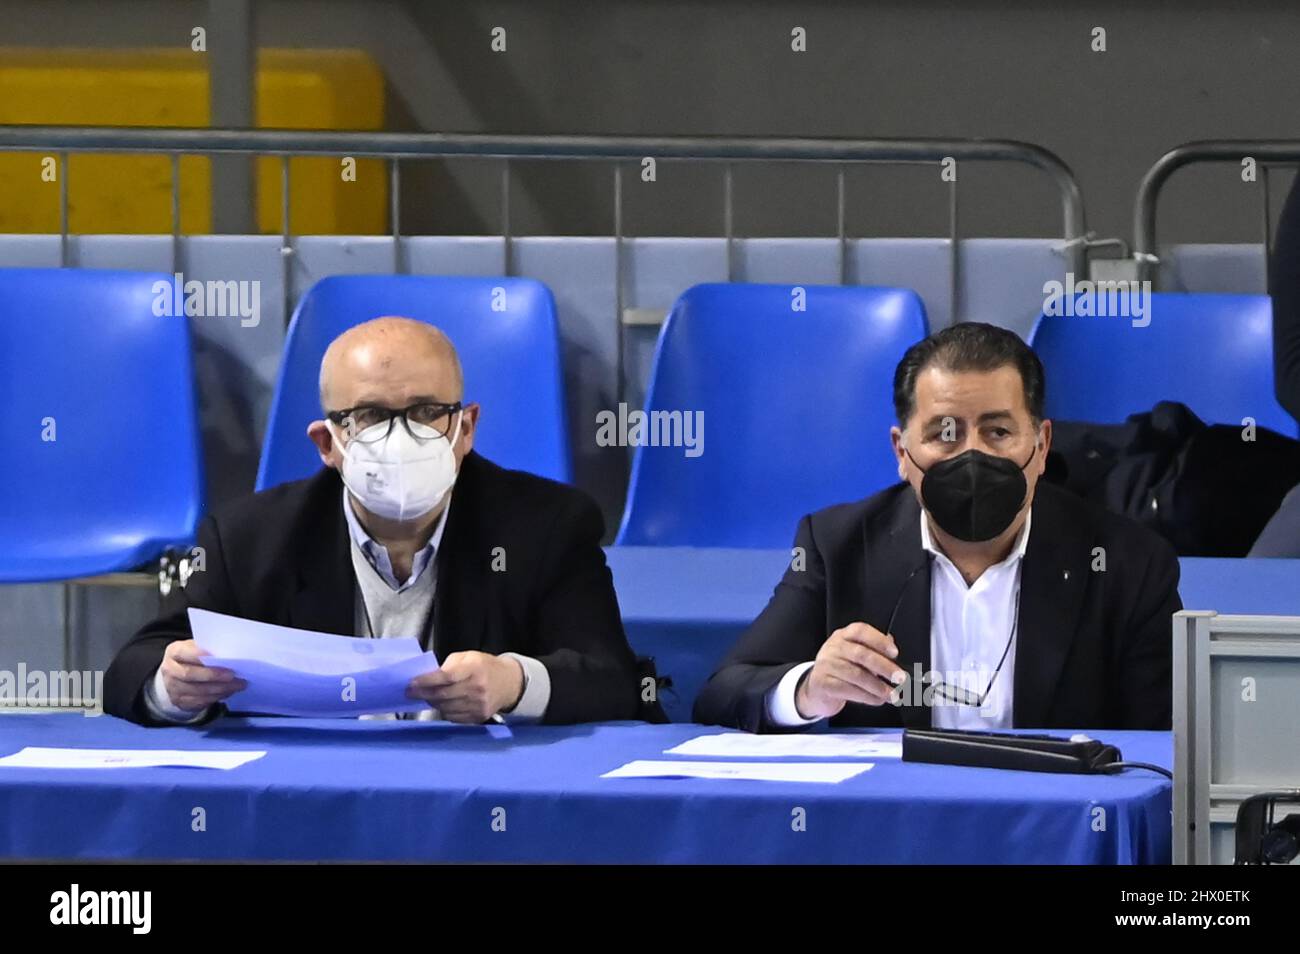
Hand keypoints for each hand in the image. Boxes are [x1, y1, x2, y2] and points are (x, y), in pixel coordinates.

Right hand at [159, 639, 246, 712]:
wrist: (176, 677)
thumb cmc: (192, 658)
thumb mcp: (195, 648)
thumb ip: (207, 649)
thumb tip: (227, 653)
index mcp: (174, 652)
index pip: (183, 652)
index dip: (197, 655)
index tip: (215, 656)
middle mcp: (170, 670)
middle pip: (189, 674)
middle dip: (213, 675)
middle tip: (232, 675)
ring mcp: (173, 688)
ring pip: (197, 690)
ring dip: (220, 688)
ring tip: (237, 684)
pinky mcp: (180, 702)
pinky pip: (200, 701)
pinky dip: (217, 697)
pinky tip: (228, 691)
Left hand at [406, 651, 523, 722]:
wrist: (509, 683)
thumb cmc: (485, 667)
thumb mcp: (468, 656)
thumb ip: (449, 665)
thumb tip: (428, 678)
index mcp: (474, 668)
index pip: (446, 677)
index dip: (427, 682)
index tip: (412, 683)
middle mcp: (477, 688)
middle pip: (443, 695)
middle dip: (423, 694)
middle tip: (410, 692)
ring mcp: (479, 705)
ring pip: (446, 708)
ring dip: (432, 703)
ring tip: (427, 696)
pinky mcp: (479, 717)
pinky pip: (453, 717)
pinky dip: (444, 711)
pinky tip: (442, 703)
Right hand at [794, 622, 907, 719]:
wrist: (816, 688)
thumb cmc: (840, 669)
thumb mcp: (854, 655)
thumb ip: (873, 650)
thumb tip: (892, 647)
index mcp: (843, 636)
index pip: (860, 631)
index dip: (879, 640)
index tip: (894, 653)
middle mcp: (833, 647)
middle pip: (861, 654)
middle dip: (884, 667)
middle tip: (900, 677)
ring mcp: (826, 665)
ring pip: (857, 675)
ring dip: (878, 687)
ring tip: (892, 694)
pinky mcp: (823, 683)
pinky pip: (849, 690)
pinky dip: (867, 697)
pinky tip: (877, 700)